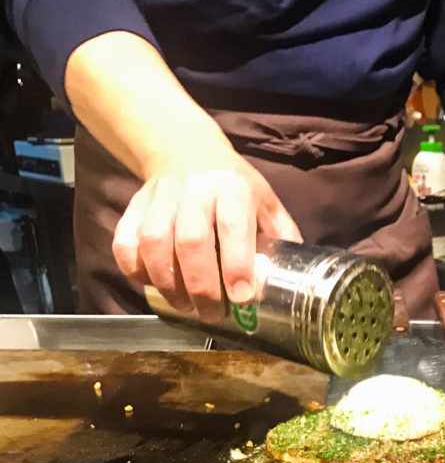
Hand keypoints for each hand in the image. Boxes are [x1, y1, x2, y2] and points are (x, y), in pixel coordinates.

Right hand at [112, 147, 301, 321]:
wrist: (187, 150)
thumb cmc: (234, 186)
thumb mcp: (266, 201)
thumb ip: (281, 236)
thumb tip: (301, 277)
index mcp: (233, 190)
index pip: (232, 227)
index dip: (236, 264)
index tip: (241, 297)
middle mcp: (195, 191)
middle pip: (191, 241)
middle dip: (201, 285)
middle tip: (211, 313)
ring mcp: (160, 198)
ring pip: (154, 243)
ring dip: (168, 282)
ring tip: (184, 306)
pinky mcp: (134, 206)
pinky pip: (125, 242)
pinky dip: (135, 269)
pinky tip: (152, 285)